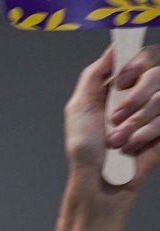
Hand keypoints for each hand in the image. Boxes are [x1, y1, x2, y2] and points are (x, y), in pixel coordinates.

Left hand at [69, 45, 158, 192]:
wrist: (99, 181)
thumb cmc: (86, 149)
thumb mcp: (79, 108)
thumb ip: (94, 75)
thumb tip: (113, 49)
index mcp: (123, 85)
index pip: (146, 57)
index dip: (137, 64)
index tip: (122, 81)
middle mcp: (143, 95)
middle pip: (157, 75)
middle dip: (134, 99)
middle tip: (115, 118)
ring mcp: (157, 111)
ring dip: (135, 123)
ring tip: (117, 141)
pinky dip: (144, 136)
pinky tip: (130, 148)